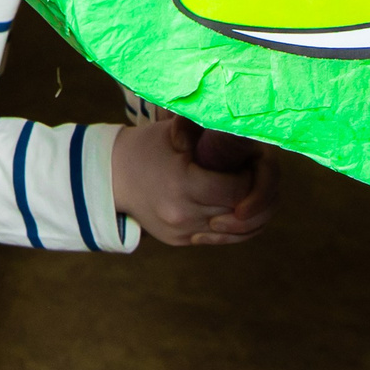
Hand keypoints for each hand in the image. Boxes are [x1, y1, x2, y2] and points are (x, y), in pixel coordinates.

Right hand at [111, 115, 278, 246]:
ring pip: (236, 232)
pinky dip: (237, 228)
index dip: (250, 177)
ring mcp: (182, 232)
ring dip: (253, 215)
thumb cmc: (146, 147)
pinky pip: (221, 240)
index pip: (236, 190)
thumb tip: (242, 128)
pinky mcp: (182, 241)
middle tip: (257, 175)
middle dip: (256, 194)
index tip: (248, 163)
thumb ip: (207, 128)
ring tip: (255, 194)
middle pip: (239, 212)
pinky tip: (242, 211)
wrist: (112, 176)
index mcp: (182, 183)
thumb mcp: (174, 130)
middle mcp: (183, 213)